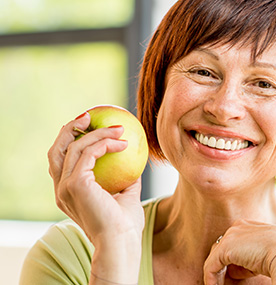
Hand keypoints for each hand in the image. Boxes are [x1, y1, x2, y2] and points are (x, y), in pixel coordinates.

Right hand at [47, 112, 143, 283]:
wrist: (121, 243)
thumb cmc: (124, 225)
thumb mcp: (126, 195)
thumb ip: (126, 178)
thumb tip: (135, 160)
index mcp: (68, 193)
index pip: (62, 161)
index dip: (71, 140)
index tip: (89, 126)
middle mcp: (61, 189)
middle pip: (57, 150)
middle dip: (70, 129)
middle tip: (90, 116)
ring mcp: (65, 187)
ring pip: (74, 147)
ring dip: (96, 133)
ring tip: (118, 127)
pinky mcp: (75, 184)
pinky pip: (89, 153)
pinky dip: (105, 143)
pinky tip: (122, 143)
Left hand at [203, 220, 275, 284]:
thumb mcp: (269, 253)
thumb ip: (252, 258)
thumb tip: (237, 271)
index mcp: (251, 225)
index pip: (236, 241)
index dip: (236, 259)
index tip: (239, 275)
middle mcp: (239, 226)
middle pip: (223, 247)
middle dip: (224, 265)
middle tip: (226, 281)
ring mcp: (231, 235)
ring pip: (216, 257)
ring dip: (217, 273)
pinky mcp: (224, 248)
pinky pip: (211, 266)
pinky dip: (211, 279)